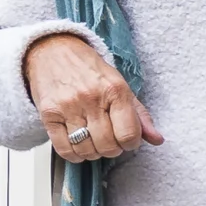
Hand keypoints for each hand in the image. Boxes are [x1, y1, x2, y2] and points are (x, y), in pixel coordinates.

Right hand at [25, 33, 161, 161]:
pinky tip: (77, 144)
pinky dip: (74, 154)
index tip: (127, 140)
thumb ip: (139, 115)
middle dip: (112, 149)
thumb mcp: (119, 85)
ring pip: (86, 149)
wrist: (53, 50)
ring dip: (93, 153)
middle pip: (108, 145)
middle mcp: (91, 98)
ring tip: (93, 141)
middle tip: (110, 140)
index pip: (129, 134)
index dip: (131, 144)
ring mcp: (68, 107)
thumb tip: (157, 139)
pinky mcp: (48, 114)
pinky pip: (63, 149)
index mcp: (114, 89)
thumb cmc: (88, 69)